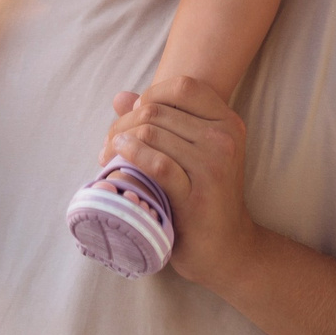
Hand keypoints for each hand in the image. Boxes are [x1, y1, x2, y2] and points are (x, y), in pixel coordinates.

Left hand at [98, 75, 258, 283]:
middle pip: (157, 111)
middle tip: (109, 144)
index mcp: (226, 121)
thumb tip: (120, 97)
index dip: (150, 96)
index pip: (182, 86)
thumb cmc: (203, 197)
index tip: (134, 118)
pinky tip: (115, 160)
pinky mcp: (198, 194)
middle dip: (124, 123)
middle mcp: (224, 138)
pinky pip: (157, 163)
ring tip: (108, 157)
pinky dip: (131, 155)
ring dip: (119, 141)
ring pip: (151, 132)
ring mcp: (213, 165)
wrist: (227, 248)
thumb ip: (159, 121)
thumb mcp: (190, 153)